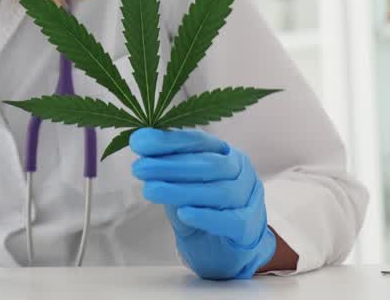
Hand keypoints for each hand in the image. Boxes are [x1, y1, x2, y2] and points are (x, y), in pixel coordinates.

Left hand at [129, 128, 276, 279]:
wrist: (223, 248)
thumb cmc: (200, 207)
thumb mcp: (179, 184)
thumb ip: (165, 165)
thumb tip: (139, 140)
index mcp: (225, 153)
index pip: (199, 141)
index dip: (169, 140)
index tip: (139, 142)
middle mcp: (242, 171)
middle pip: (211, 165)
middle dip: (172, 165)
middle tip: (139, 168)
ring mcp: (250, 198)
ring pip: (221, 192)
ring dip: (182, 190)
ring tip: (150, 190)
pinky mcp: (251, 227)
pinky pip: (232, 220)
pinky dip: (207, 216)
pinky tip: (184, 213)